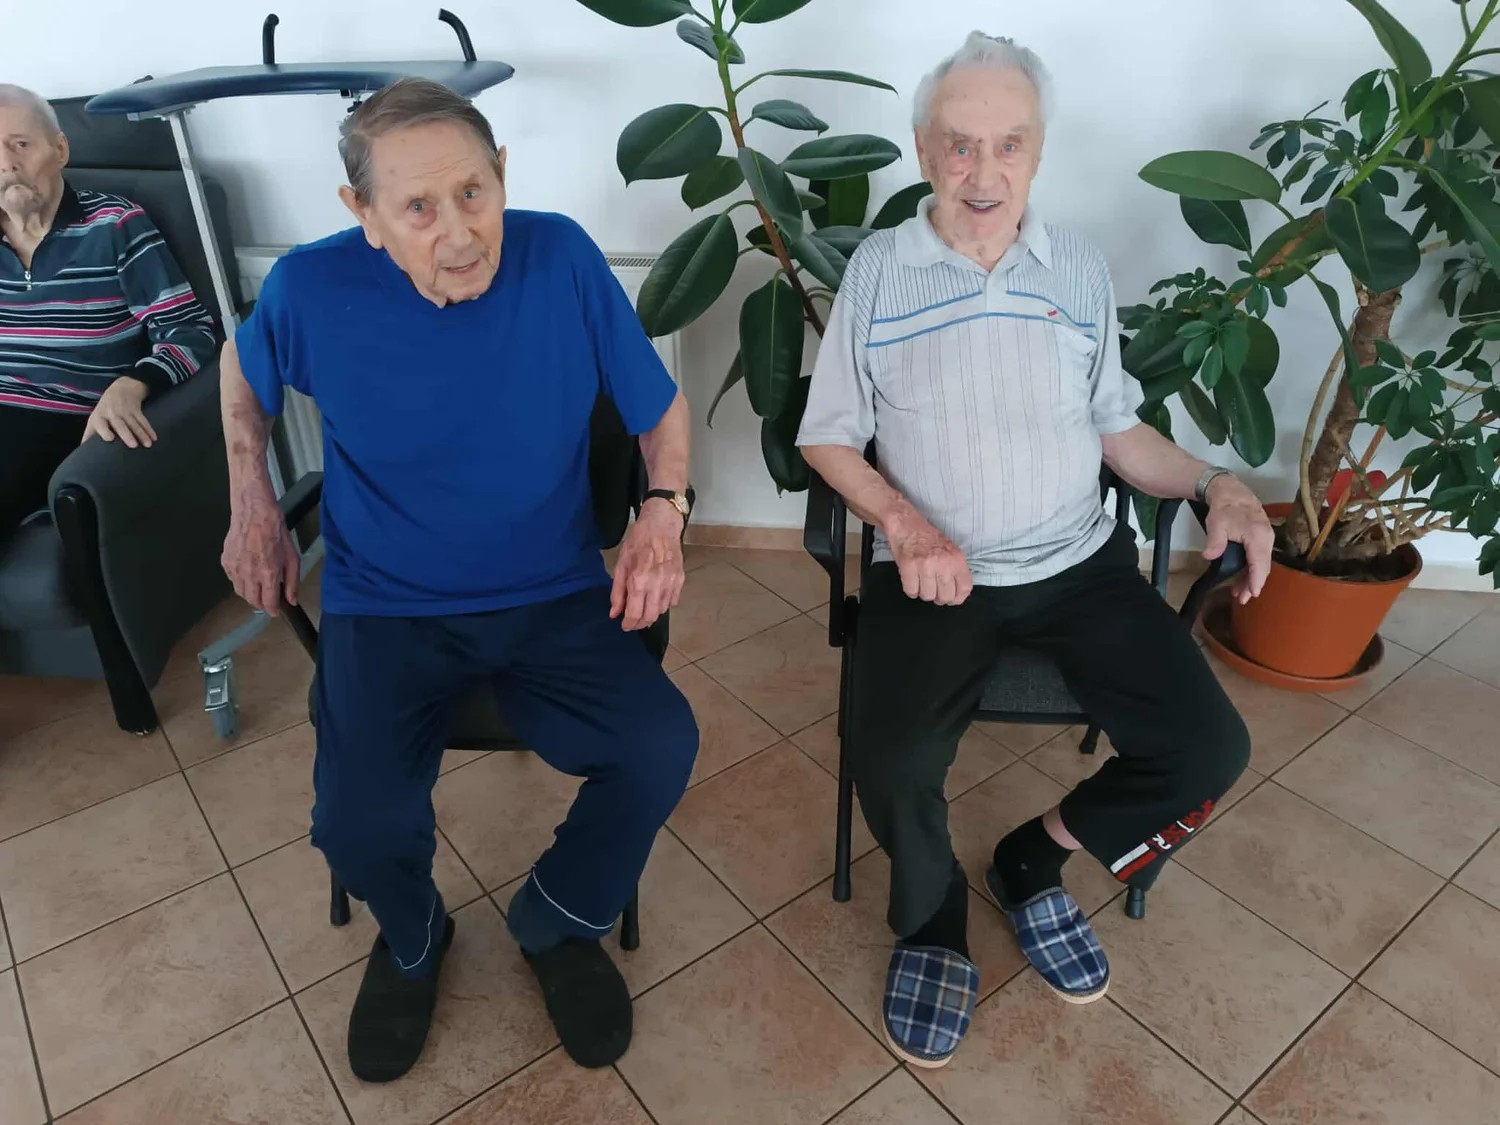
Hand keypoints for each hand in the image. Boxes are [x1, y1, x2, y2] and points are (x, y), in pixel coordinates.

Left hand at [83, 377, 155, 447]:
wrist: (122, 388)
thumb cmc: (105, 409)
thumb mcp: (96, 417)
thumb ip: (91, 432)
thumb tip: (83, 448)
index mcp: (100, 416)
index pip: (101, 423)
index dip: (104, 430)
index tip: (110, 438)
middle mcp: (112, 413)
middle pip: (120, 424)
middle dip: (127, 434)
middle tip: (133, 445)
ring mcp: (125, 410)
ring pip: (134, 424)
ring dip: (142, 434)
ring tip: (148, 444)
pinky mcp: (137, 409)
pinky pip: (144, 420)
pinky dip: (149, 429)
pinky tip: (154, 438)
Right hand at [221, 486, 298, 615]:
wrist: (254, 512)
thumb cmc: (276, 531)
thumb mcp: (292, 556)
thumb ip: (293, 581)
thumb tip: (291, 600)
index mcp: (268, 573)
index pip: (268, 603)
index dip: (273, 610)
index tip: (277, 611)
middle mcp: (249, 574)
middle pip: (253, 601)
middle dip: (262, 604)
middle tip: (269, 599)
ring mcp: (234, 568)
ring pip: (240, 593)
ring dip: (250, 594)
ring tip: (259, 587)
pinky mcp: (225, 561)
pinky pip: (232, 580)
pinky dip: (240, 581)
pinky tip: (248, 573)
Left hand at [610, 499, 685, 630]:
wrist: (661, 525)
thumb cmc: (638, 542)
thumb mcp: (621, 564)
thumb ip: (617, 591)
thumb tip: (614, 613)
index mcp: (639, 580)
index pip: (634, 613)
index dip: (628, 624)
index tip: (624, 626)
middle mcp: (657, 584)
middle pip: (650, 617)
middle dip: (640, 624)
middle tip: (633, 622)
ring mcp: (671, 582)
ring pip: (662, 611)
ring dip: (651, 614)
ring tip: (643, 608)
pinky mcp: (680, 579)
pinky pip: (672, 601)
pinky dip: (663, 604)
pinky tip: (655, 598)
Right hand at [886, 509, 973, 605]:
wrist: (907, 525)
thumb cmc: (928, 538)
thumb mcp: (951, 550)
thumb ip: (956, 570)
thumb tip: (957, 593)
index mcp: (957, 559)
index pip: (964, 588)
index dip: (957, 598)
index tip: (951, 599)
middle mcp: (943, 563)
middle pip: (945, 596)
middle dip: (938, 598)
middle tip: (933, 590)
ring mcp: (925, 566)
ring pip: (927, 596)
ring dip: (923, 592)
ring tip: (921, 581)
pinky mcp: (908, 568)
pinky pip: (911, 591)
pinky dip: (910, 590)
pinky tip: (911, 580)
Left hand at [1202, 475, 1274, 604]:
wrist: (1232, 491)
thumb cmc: (1224, 507)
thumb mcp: (1216, 524)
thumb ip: (1214, 541)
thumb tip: (1209, 556)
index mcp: (1258, 536)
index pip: (1259, 563)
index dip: (1256, 580)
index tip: (1253, 593)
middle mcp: (1266, 538)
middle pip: (1263, 566)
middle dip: (1254, 584)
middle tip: (1243, 599)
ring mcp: (1266, 538)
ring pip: (1262, 563)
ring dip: (1252, 578)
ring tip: (1240, 593)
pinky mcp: (1262, 538)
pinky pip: (1260, 557)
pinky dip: (1253, 569)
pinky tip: (1243, 578)